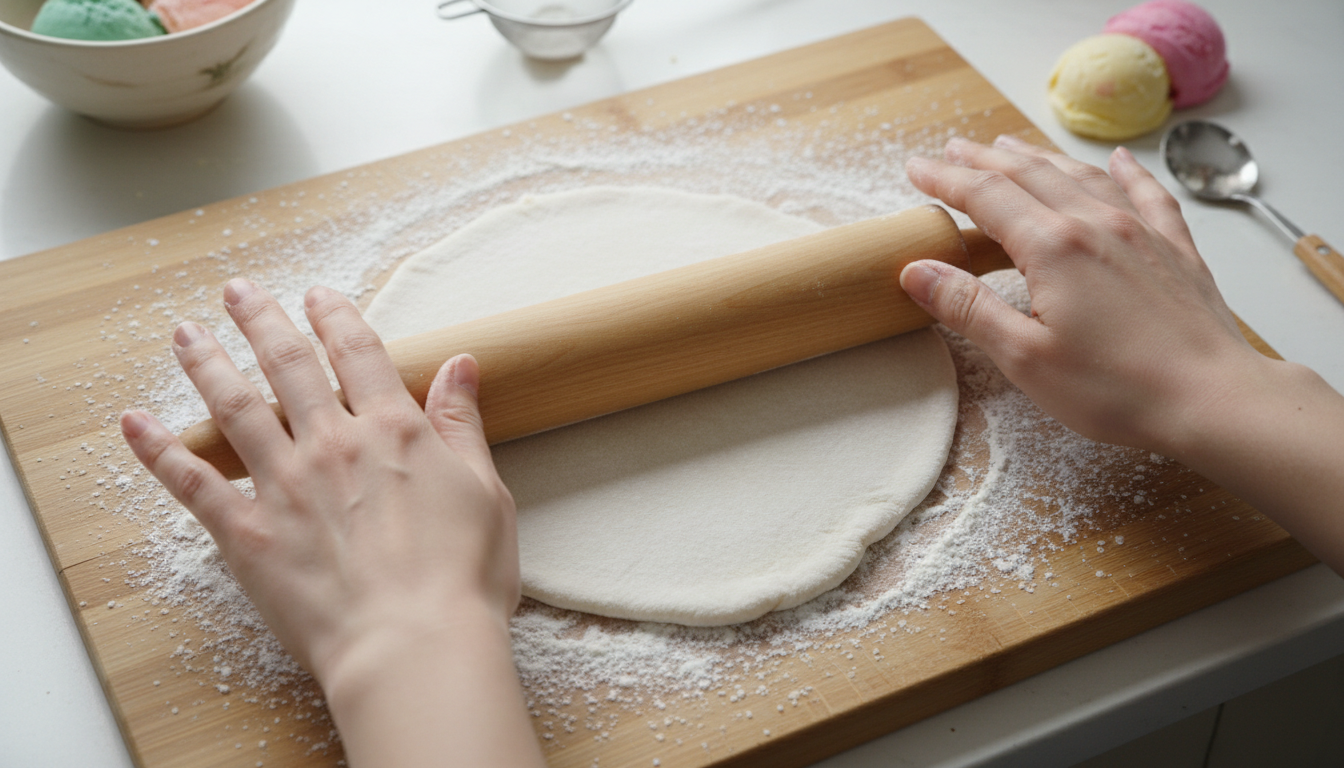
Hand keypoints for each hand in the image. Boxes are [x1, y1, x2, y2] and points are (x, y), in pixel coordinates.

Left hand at [121, 279, 542, 766]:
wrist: (413, 644)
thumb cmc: (461, 576)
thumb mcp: (484, 490)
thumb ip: (461, 425)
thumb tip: (460, 365)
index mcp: (393, 430)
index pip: (358, 353)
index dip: (336, 317)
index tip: (318, 295)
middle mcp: (332, 443)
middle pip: (287, 364)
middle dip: (261, 320)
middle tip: (237, 291)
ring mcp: (284, 486)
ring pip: (234, 407)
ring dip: (207, 363)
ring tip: (185, 334)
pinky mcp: (248, 533)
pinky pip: (193, 483)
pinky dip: (160, 450)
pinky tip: (135, 423)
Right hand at [900, 135, 1256, 453]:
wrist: (1213, 398)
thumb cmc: (1118, 389)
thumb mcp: (1025, 358)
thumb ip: (970, 309)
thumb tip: (918, 272)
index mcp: (1052, 248)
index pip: (986, 198)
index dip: (946, 180)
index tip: (916, 168)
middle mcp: (1095, 224)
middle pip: (1029, 175)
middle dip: (983, 160)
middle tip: (951, 150)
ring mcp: (1140, 231)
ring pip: (1080, 176)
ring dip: (1039, 157)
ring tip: (1010, 144)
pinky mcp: (1175, 249)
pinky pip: (1147, 193)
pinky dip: (1127, 171)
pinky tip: (1118, 159)